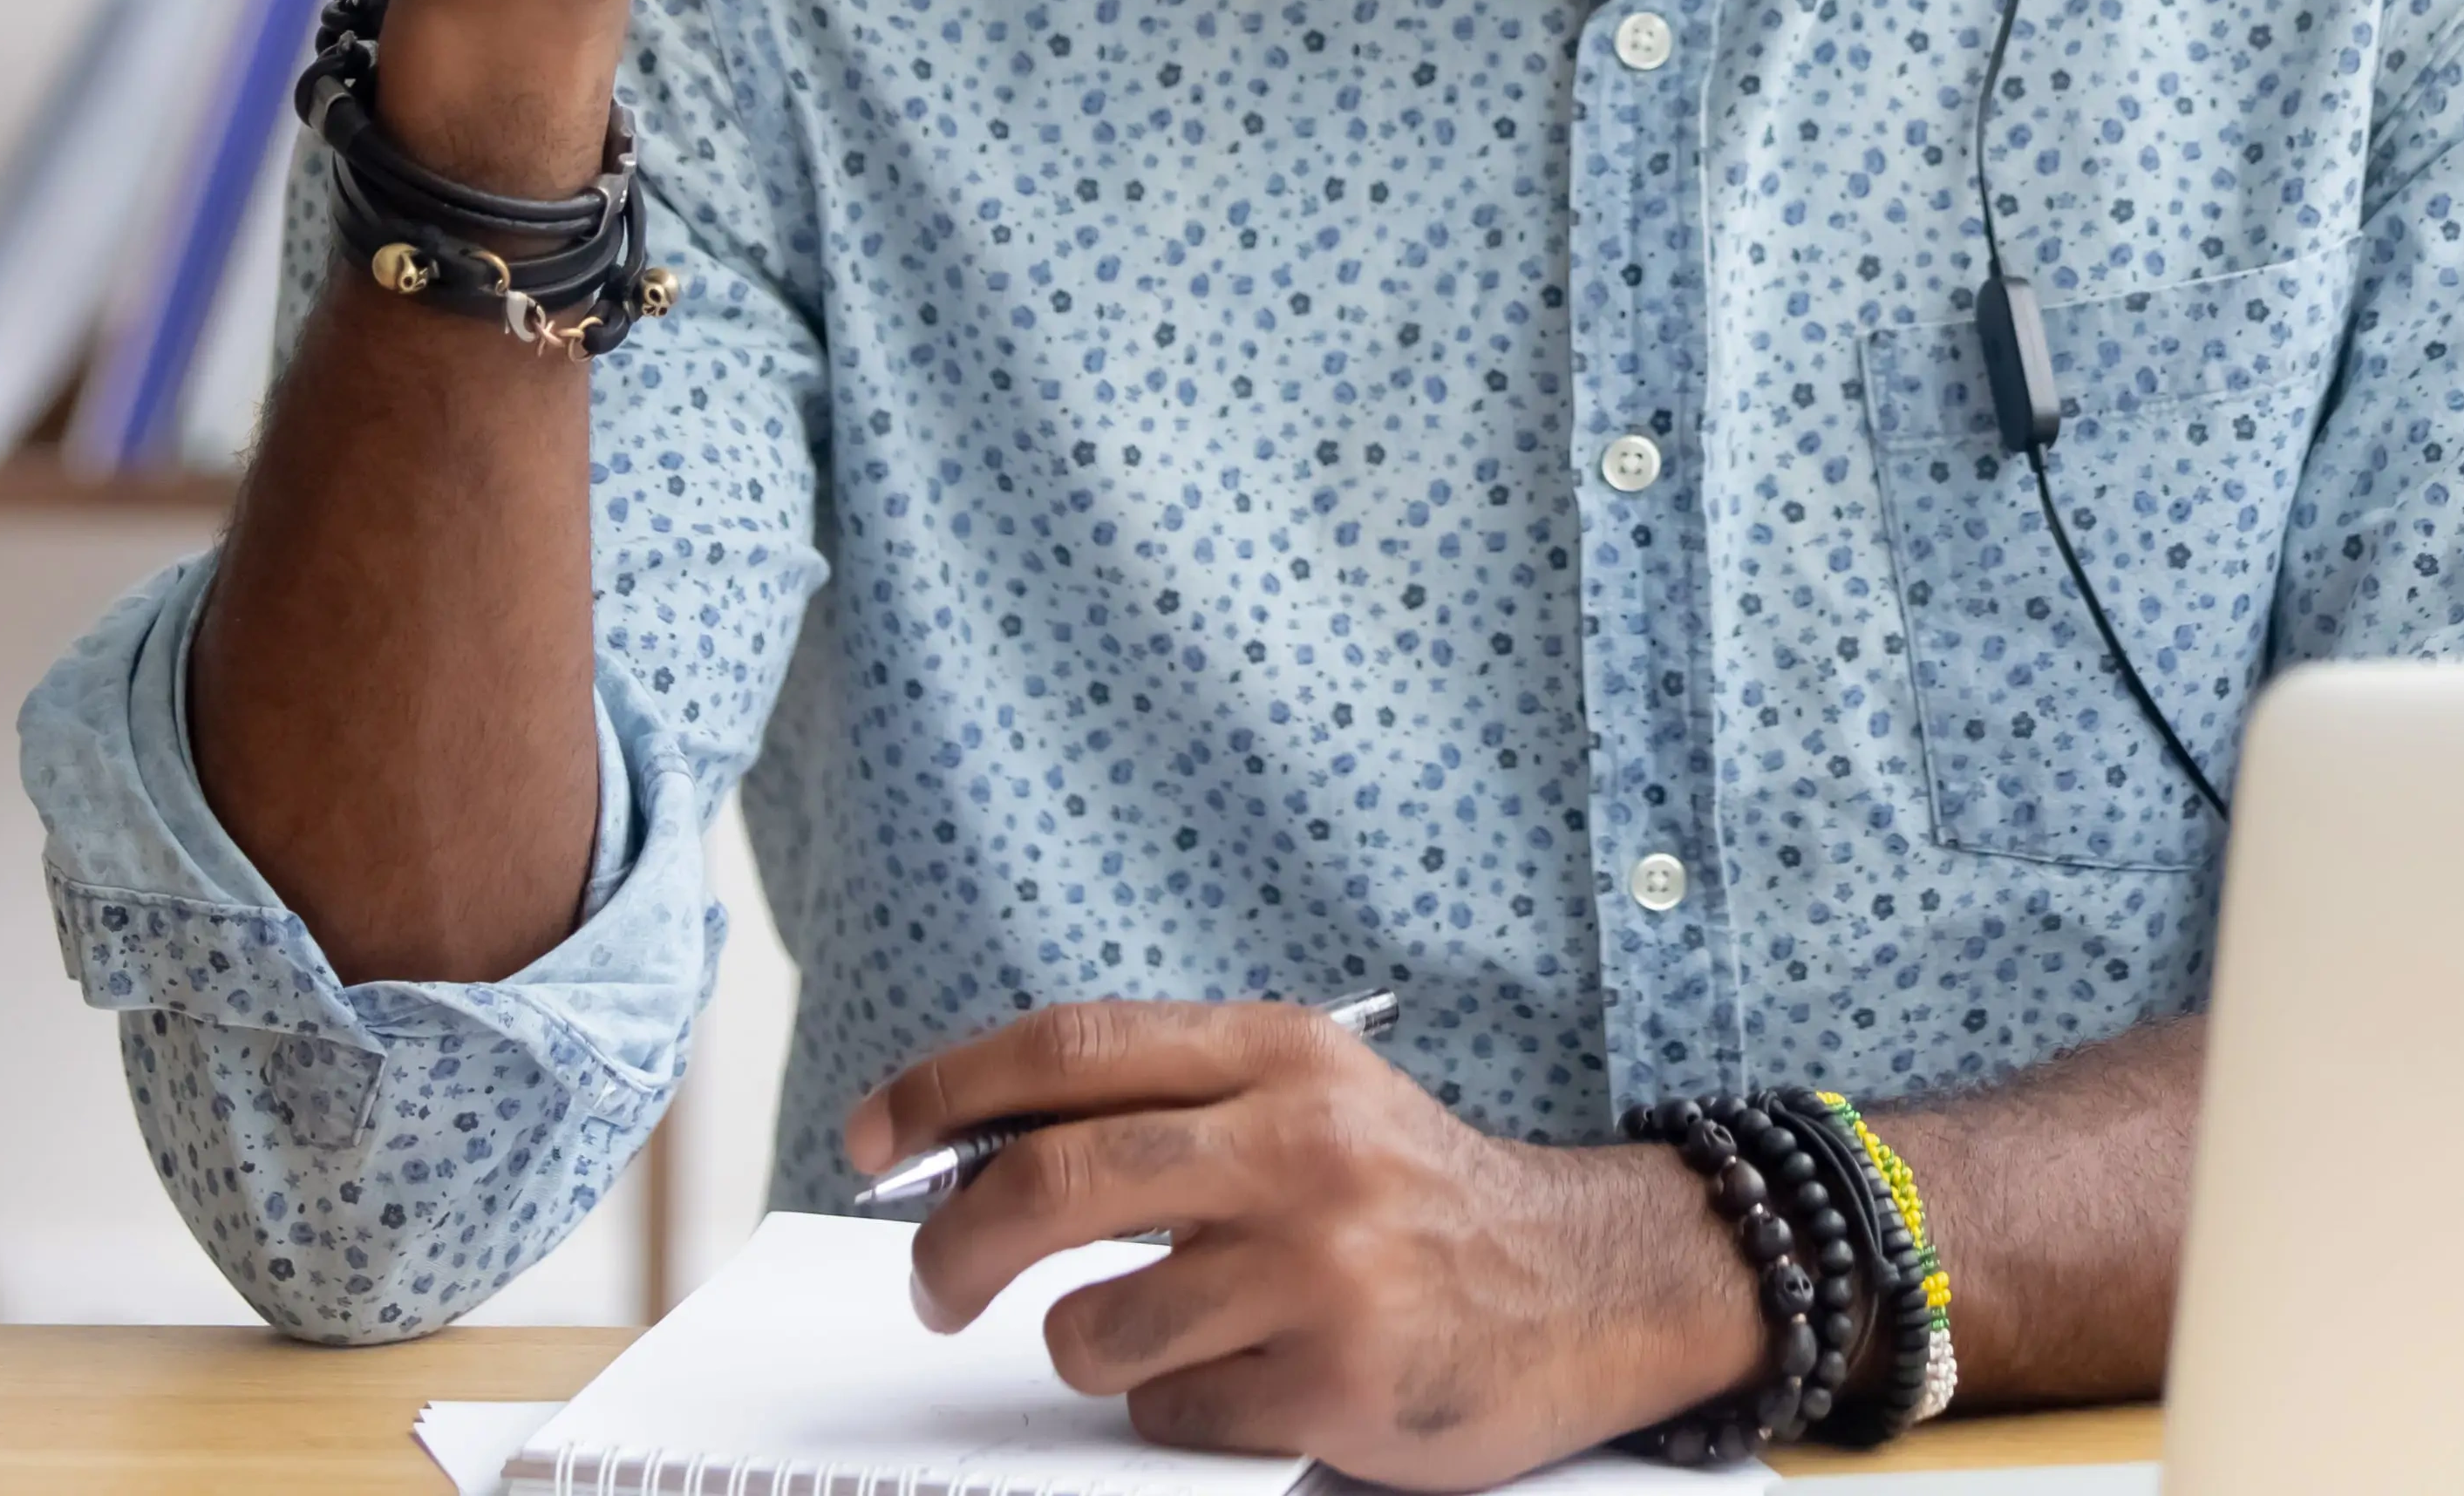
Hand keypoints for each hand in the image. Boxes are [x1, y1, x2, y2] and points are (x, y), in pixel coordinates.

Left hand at [845, 1001, 1763, 1489]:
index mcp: (1278, 1055)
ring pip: (1094, 1327)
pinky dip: (1178, 1409)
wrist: (1589, 1284)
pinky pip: (1170, 1413)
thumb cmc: (1414, 1196)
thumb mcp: (1305, 1099)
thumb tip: (970, 1148)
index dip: (944, 1090)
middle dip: (953, 1249)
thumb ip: (1166, 1103)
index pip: (1066, 1049)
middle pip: (1050, 1184)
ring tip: (1162, 1338)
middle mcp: (1297, 1146)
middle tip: (932, 1292)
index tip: (874, 1139)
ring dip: (1090, 1351)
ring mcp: (1319, 1269)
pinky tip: (1252, 1378)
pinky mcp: (1336, 1380)